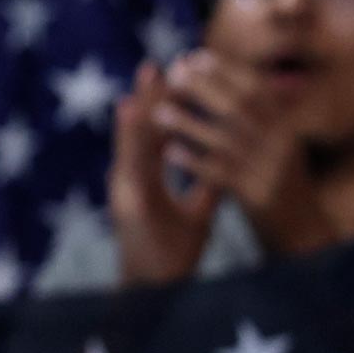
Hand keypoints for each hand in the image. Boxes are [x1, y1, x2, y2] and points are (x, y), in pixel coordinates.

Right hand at [110, 61, 220, 287]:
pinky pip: (131, 164)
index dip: (164, 106)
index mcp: (150, 179)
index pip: (157, 136)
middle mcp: (132, 179)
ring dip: (136, 110)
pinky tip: (131, 114)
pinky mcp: (128, 200)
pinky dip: (130, 137)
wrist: (157, 288)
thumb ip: (206, 186)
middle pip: (141, 132)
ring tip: (142, 80)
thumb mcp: (197, 213)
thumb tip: (226, 161)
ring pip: (132, 142)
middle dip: (148, 98)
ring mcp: (127, 189)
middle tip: (154, 64)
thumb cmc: (173, 253)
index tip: (174, 76)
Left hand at [155, 50, 334, 254]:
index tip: (193, 55)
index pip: (256, 89)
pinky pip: (222, 174)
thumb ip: (261, 112)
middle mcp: (284, 143)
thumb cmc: (279, 179)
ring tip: (159, 112)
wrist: (302, 230)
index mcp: (288, 125)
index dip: (225, 70)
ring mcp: (273, 170)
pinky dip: (195, 161)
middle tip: (173, 73)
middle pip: (241, 108)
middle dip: (205, 87)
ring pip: (226, 140)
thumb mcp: (279, 142)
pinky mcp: (260, 196)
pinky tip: (170, 151)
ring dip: (191, 123)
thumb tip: (230, 72)